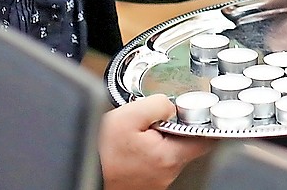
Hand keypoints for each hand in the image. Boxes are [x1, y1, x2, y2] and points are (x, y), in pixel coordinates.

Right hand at [99, 95, 214, 189]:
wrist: (81, 168)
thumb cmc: (100, 152)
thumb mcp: (129, 115)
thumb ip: (158, 104)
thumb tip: (171, 105)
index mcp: (169, 156)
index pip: (206, 139)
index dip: (204, 121)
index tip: (200, 111)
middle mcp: (167, 173)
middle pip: (185, 144)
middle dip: (174, 128)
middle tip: (156, 120)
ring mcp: (156, 182)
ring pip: (168, 153)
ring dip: (159, 140)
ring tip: (140, 134)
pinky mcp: (144, 185)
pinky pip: (154, 163)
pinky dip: (147, 152)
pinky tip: (132, 147)